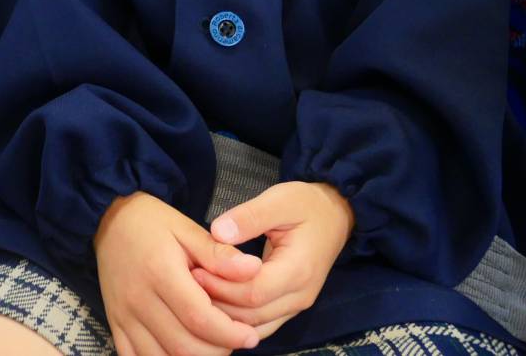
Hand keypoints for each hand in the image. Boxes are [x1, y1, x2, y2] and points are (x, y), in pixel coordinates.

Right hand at [94, 192, 261, 355]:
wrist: (108, 219)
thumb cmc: (151, 222)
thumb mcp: (187, 229)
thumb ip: (219, 255)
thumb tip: (254, 269)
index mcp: (160, 272)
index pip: (199, 318)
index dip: (229, 334)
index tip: (250, 336)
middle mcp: (138, 299)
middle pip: (183, 346)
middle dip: (217, 350)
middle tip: (234, 340)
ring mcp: (123, 315)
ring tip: (212, 344)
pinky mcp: (114, 323)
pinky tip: (181, 353)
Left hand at [192, 182, 353, 339]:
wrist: (336, 215)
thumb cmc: (306, 205)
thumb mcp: (279, 199)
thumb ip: (249, 216)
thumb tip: (218, 232)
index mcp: (298, 269)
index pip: (255, 292)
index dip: (222, 286)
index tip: (194, 271)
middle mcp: (300, 295)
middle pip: (253, 314)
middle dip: (219, 303)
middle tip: (189, 283)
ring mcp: (297, 305)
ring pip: (256, 325)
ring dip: (226, 315)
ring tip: (198, 293)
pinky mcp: (291, 306)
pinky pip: (262, 324)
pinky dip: (239, 320)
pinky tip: (217, 304)